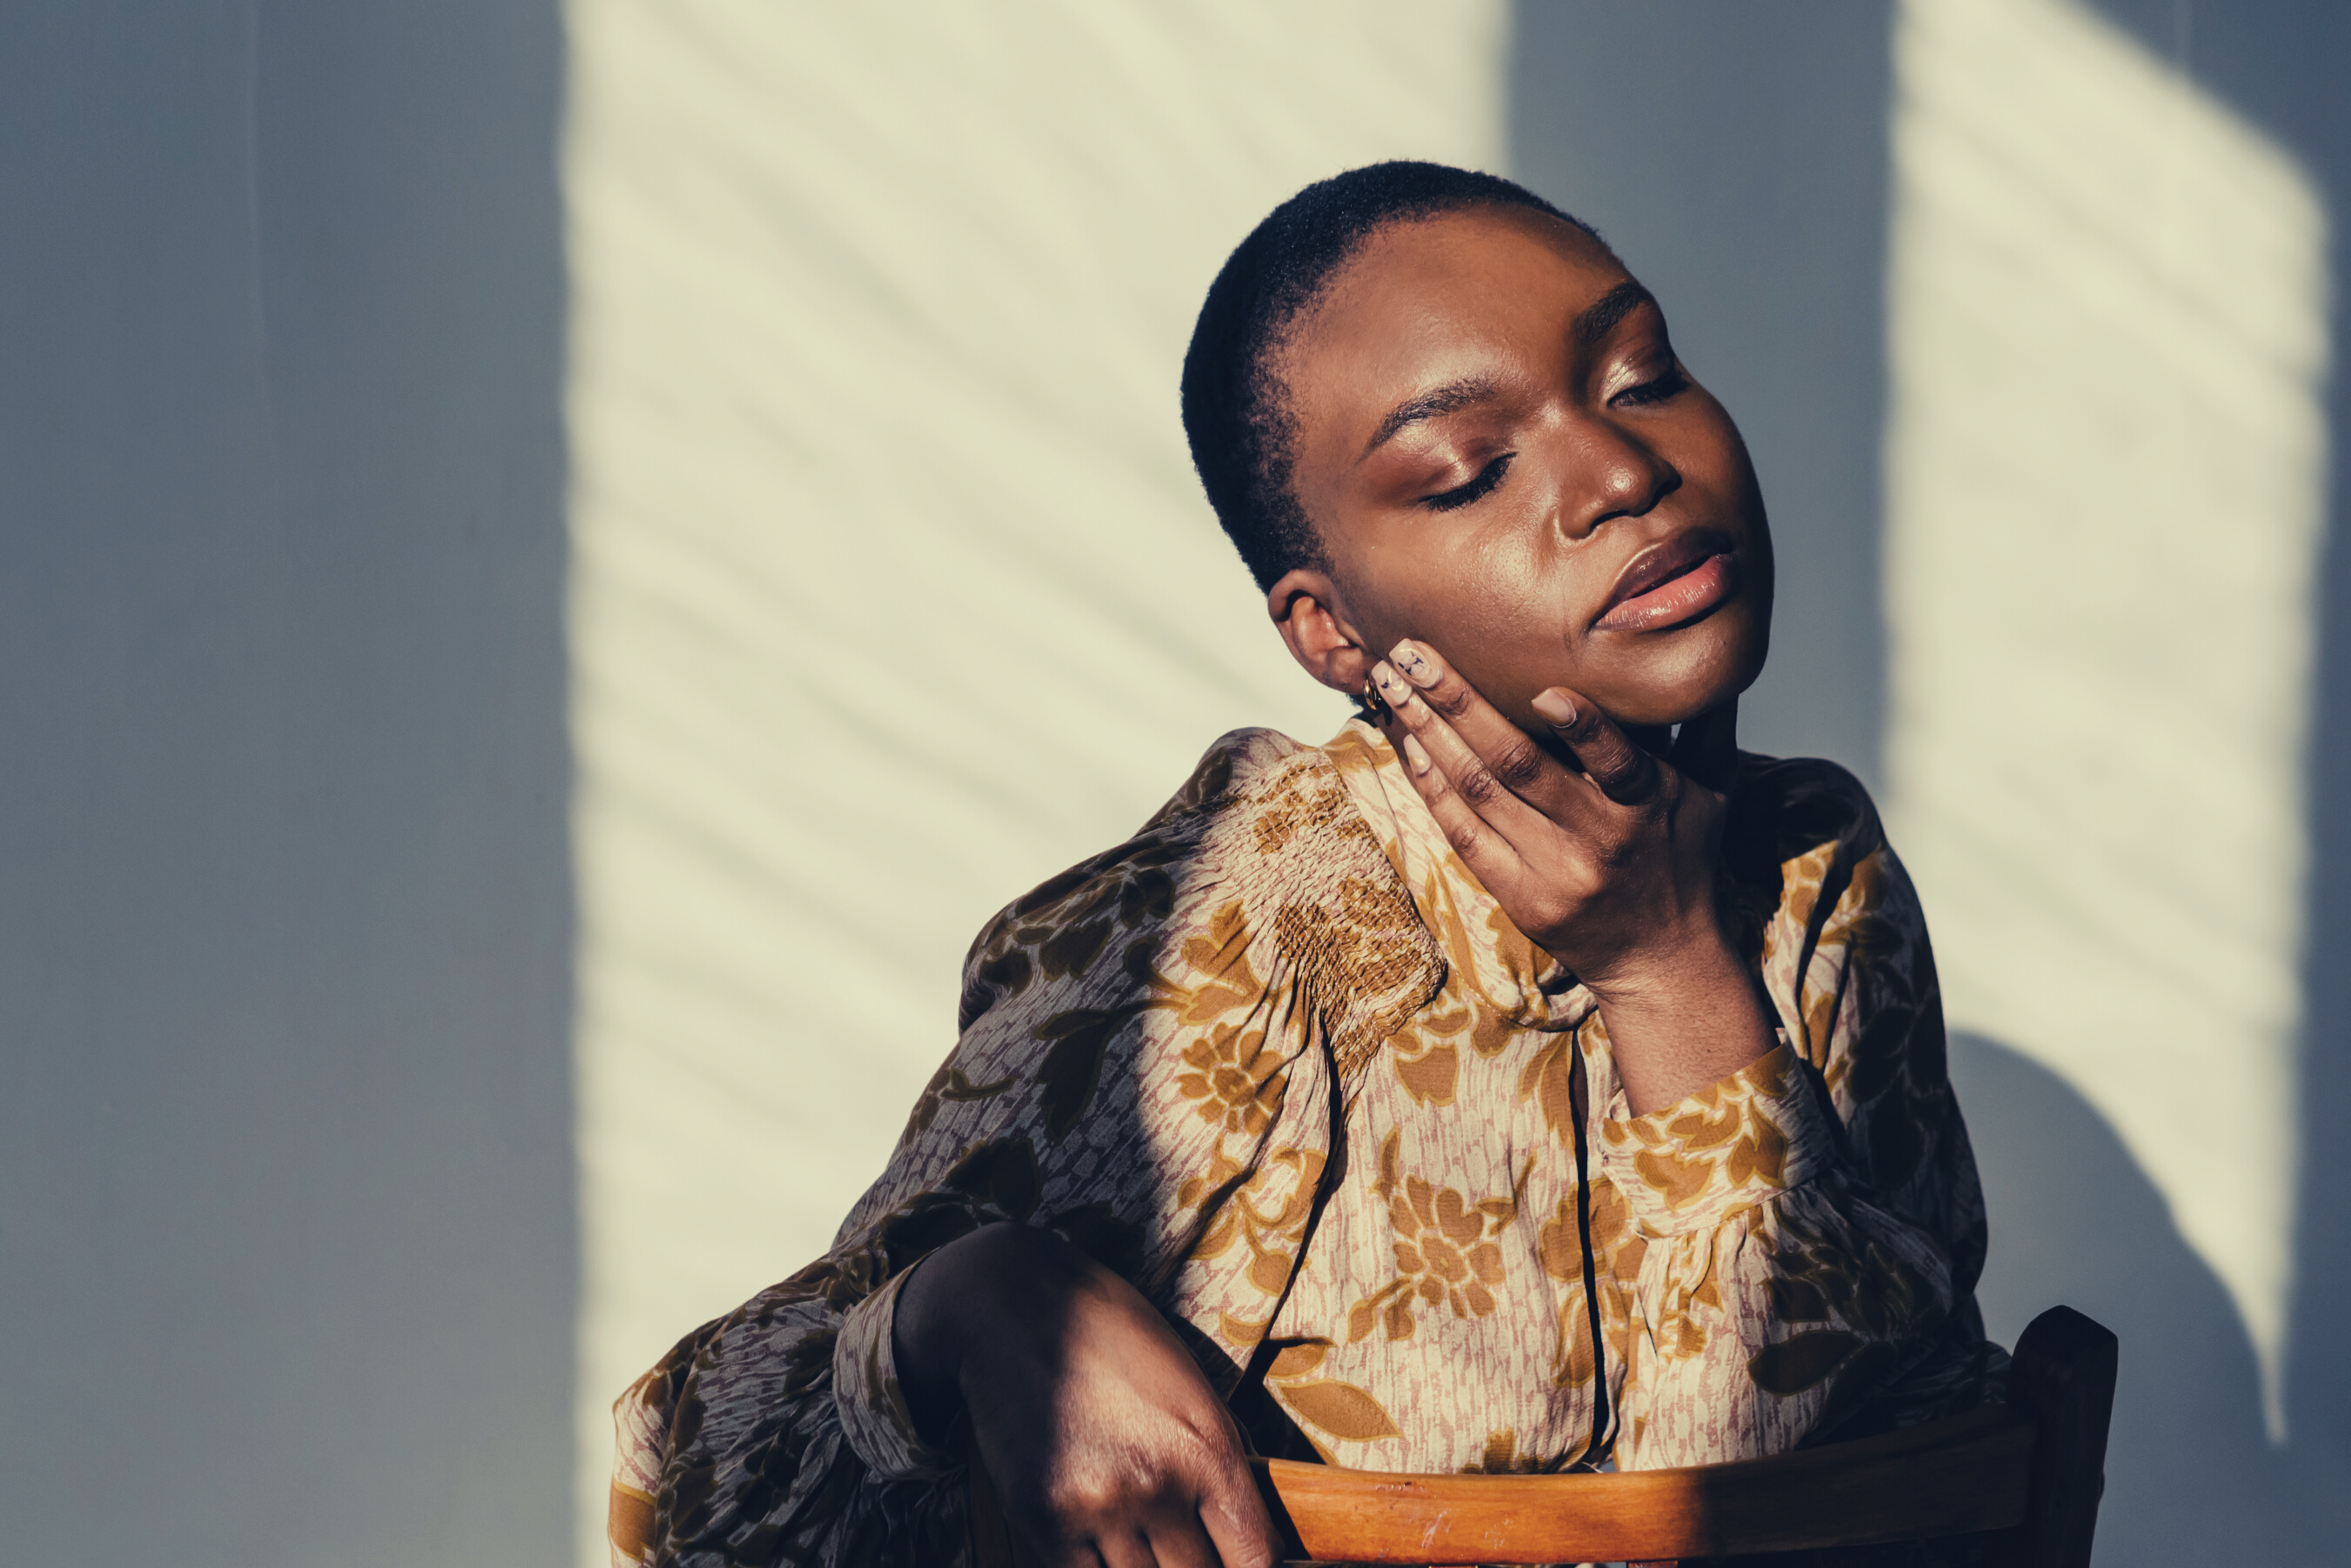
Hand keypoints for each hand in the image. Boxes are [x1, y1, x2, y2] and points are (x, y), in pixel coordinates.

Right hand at [893, 1223, 1278, 1567]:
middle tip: (1177, 1546)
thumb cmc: (1109, 1336)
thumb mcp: (1189, 1386)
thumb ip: (1219, 1463)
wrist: (1011, 1306)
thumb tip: (1248, 1535)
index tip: (1239, 1566)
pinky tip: (1098, 1547)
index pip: (1256, 1561)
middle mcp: (1158, 1484)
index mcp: (1208, 1448)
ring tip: (1134, 1534)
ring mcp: (1097, 1506)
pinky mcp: (1041, 1517)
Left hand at [1368, 639, 1772, 1111]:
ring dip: (1428, 734)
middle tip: (1410, 653)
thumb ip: (1707, 722)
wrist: (1660, 959)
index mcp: (1646, 806)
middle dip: (1458, 704)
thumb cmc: (1683, 859)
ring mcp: (1553, 873)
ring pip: (1480, 795)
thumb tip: (1711, 648)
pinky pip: (1466, 837)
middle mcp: (1597, 840)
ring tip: (1389, 684)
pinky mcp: (1520, 898)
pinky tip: (1409, 746)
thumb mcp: (1712, 792)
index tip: (1544, 690)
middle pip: (1519, 767)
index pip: (1617, 763)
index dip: (1584, 728)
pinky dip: (1435, 789)